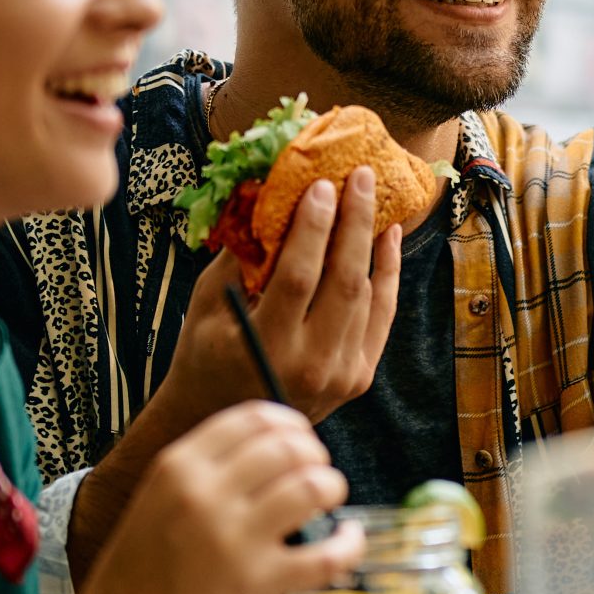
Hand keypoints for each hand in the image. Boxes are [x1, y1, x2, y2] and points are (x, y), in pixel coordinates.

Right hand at [74, 401, 362, 593]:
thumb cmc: (138, 575)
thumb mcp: (157, 500)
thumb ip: (205, 471)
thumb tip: (271, 445)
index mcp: (178, 467)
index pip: (255, 416)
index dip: (292, 426)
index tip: (300, 443)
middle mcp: (205, 494)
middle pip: (290, 446)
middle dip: (316, 457)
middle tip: (316, 477)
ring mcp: (233, 538)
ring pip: (314, 486)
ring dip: (332, 489)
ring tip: (328, 503)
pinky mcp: (258, 582)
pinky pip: (328, 553)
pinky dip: (350, 544)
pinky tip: (347, 540)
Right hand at [164, 169, 403, 423]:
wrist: (225, 417)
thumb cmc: (205, 353)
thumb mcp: (206, 304)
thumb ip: (239, 256)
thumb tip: (267, 194)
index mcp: (265, 347)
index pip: (299, 277)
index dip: (314, 228)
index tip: (322, 186)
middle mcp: (310, 365)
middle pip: (345, 282)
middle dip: (354, 222)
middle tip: (360, 176)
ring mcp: (341, 375)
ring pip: (368, 297)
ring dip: (373, 243)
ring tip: (372, 198)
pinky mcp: (359, 377)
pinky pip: (381, 317)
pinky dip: (388, 275)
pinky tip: (388, 238)